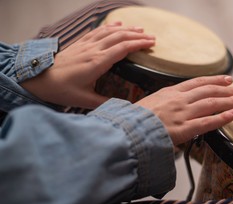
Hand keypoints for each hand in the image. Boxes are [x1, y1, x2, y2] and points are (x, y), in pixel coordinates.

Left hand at [21, 22, 154, 108]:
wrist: (39, 80)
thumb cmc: (62, 90)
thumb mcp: (85, 100)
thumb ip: (106, 103)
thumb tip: (126, 108)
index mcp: (97, 62)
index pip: (123, 48)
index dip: (138, 44)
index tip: (151, 44)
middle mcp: (93, 50)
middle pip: (119, 37)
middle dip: (137, 36)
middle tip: (152, 38)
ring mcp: (86, 45)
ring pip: (109, 31)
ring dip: (126, 29)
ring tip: (139, 29)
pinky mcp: (79, 44)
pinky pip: (97, 31)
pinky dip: (110, 26)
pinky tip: (117, 24)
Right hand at [136, 75, 232, 144]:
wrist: (127, 130)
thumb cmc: (135, 119)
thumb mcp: (150, 102)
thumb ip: (164, 101)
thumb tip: (172, 105)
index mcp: (170, 92)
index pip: (197, 82)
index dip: (214, 80)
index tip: (226, 79)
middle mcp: (180, 99)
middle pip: (209, 90)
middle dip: (228, 89)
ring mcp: (183, 113)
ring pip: (212, 103)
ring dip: (230, 100)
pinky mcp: (185, 128)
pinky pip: (209, 121)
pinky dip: (223, 117)